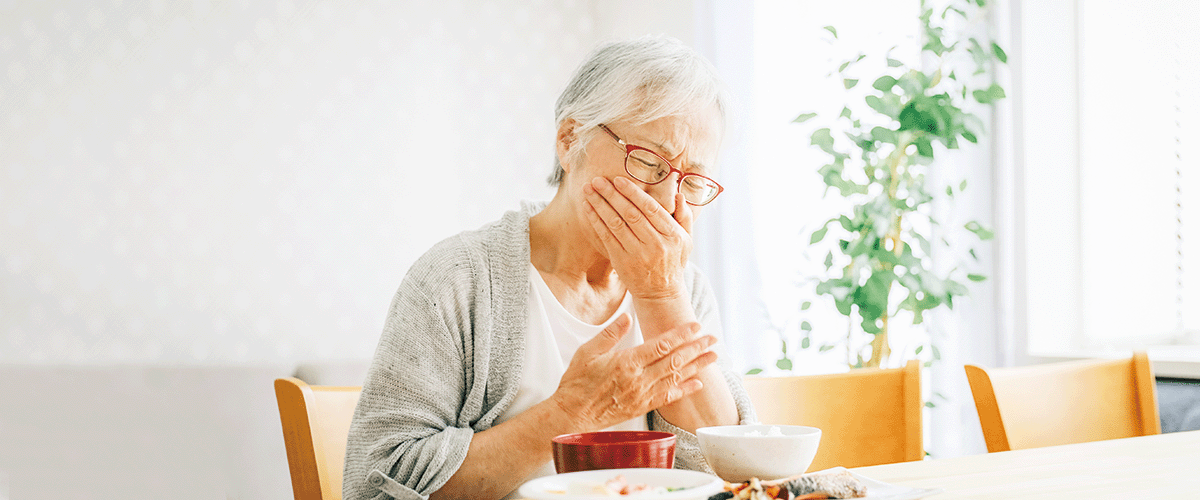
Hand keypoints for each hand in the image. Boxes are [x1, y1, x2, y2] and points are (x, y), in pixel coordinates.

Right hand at [551, 314, 717, 430]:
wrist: (572, 414)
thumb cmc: (577, 383)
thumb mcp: (587, 352)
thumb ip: (610, 334)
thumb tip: (626, 317)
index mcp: (627, 362)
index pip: (661, 345)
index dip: (681, 334)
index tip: (696, 326)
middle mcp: (639, 379)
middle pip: (675, 360)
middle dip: (696, 348)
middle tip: (713, 338)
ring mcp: (642, 394)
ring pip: (676, 377)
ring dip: (697, 366)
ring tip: (713, 356)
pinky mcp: (642, 406)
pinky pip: (669, 397)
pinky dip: (685, 389)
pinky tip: (698, 383)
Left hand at [583, 176, 693, 300]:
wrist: (661, 293)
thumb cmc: (673, 261)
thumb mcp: (687, 240)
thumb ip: (685, 216)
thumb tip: (679, 194)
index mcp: (672, 235)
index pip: (651, 209)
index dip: (633, 193)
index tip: (619, 180)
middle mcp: (655, 244)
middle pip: (630, 214)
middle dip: (612, 195)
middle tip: (598, 180)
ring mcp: (637, 254)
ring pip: (616, 224)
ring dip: (600, 205)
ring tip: (589, 190)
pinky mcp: (622, 261)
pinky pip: (607, 237)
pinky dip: (596, 221)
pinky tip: (588, 208)